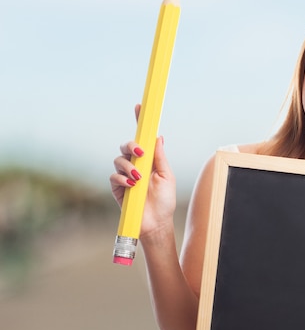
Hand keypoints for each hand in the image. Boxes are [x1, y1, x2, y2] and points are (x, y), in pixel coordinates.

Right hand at [109, 105, 175, 237]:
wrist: (156, 223)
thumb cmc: (164, 201)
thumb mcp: (166, 176)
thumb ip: (160, 157)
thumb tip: (158, 136)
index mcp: (149, 160)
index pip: (143, 139)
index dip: (140, 122)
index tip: (140, 106)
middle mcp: (136, 165)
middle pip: (126, 146)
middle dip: (131, 146)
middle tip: (140, 152)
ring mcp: (125, 175)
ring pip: (119, 159)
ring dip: (129, 166)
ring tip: (139, 178)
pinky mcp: (117, 187)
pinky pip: (114, 176)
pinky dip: (122, 178)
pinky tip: (131, 185)